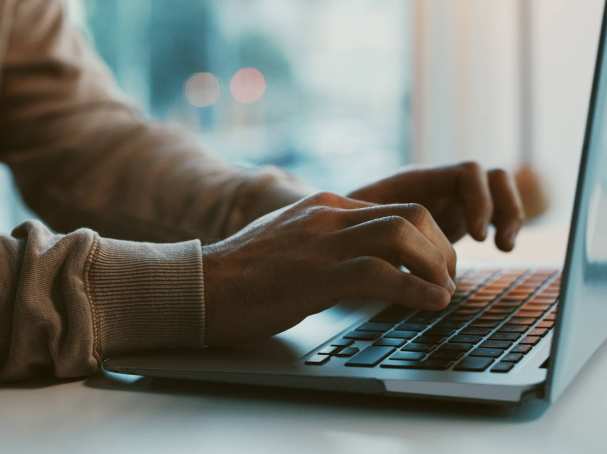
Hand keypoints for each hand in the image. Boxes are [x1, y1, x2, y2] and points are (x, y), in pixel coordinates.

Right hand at [203, 192, 456, 344]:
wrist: (201, 285)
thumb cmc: (246, 273)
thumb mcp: (295, 242)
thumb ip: (329, 240)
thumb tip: (366, 259)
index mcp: (327, 206)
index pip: (398, 208)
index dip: (429, 236)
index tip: (438, 264)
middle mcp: (329, 216)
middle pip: (411, 214)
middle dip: (441, 247)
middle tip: (447, 278)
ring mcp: (322, 242)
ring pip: (402, 236)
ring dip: (435, 266)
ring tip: (445, 292)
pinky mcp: (316, 275)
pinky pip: (381, 274)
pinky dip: (416, 289)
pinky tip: (432, 303)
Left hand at [348, 162, 524, 250]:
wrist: (342, 227)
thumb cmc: (345, 224)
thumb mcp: (359, 224)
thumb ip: (377, 227)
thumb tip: (388, 244)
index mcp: (419, 180)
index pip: (467, 173)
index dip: (479, 201)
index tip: (477, 237)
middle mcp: (439, 184)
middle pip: (491, 177)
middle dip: (503, 207)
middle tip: (496, 244)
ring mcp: (450, 199)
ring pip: (497, 190)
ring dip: (510, 215)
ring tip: (504, 247)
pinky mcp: (456, 217)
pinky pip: (493, 211)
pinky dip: (502, 225)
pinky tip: (499, 249)